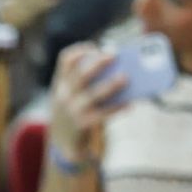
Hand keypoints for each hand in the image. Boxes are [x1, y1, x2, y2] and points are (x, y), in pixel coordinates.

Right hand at [48, 43, 125, 163]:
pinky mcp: (83, 124)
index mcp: (60, 83)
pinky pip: (103, 114)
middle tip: (114, 55)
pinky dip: (117, 108)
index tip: (95, 48)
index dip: (81, 51)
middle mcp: (64, 95)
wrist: (62, 143)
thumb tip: (120, 70)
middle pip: (80, 74)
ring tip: (125, 78)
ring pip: (93, 94)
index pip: (65, 60)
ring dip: (110, 85)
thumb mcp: (69, 95)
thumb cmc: (73, 113)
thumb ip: (86, 83)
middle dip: (98, 63)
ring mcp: (73, 110)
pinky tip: (130, 104)